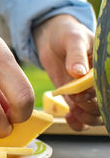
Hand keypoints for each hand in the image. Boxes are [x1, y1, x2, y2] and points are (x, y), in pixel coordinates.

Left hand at [33, 14, 102, 129]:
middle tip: (74, 100)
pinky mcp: (77, 99)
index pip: (108, 86)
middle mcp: (102, 82)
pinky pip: (84, 118)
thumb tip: (78, 72)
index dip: (97, 94)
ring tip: (72, 111)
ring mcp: (90, 92)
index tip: (80, 93)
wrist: (52, 40)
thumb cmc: (67, 34)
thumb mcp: (72, 39)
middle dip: (91, 107)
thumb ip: (76, 55)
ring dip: (86, 117)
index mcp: (107, 67)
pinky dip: (78, 123)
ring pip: (97, 114)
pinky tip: (69, 117)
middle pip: (105, 104)